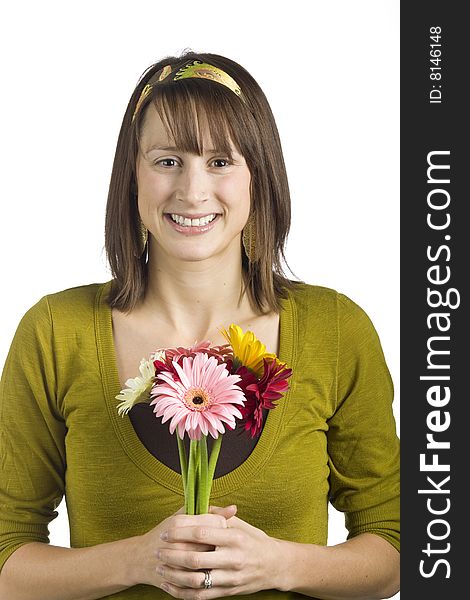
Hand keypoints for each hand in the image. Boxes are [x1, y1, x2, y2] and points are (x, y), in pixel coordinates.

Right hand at [130, 505, 236, 588]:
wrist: (140, 558)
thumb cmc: (165, 533)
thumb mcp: (183, 516)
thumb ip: (207, 511)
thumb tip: (233, 508)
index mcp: (179, 523)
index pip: (214, 523)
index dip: (224, 527)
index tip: (224, 530)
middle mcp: (177, 542)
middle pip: (212, 546)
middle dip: (221, 548)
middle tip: (223, 548)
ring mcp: (174, 563)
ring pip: (205, 569)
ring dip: (214, 567)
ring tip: (216, 563)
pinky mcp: (173, 579)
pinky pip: (195, 585)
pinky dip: (204, 583)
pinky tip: (208, 577)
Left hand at [156, 505, 281, 597]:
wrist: (274, 565)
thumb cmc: (254, 541)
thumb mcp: (241, 525)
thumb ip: (219, 517)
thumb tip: (198, 506)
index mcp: (235, 538)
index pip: (202, 533)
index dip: (181, 532)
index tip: (166, 531)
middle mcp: (233, 558)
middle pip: (196, 558)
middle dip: (172, 554)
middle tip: (158, 549)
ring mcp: (231, 578)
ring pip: (196, 580)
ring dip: (174, 575)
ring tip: (160, 567)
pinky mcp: (228, 592)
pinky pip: (201, 595)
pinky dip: (182, 592)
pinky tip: (170, 586)